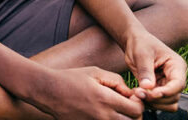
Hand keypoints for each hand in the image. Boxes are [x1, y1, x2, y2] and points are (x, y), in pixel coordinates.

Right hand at [28, 66, 143, 118]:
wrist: (49, 91)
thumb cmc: (71, 79)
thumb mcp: (95, 72)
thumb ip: (117, 81)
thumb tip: (130, 92)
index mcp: (106, 99)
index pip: (137, 110)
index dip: (138, 104)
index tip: (132, 97)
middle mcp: (102, 116)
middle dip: (135, 114)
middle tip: (127, 106)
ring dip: (123, 119)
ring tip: (116, 110)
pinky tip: (105, 114)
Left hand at [122, 30, 187, 111]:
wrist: (134, 42)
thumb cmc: (140, 44)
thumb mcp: (141, 54)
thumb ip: (145, 70)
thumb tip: (148, 87)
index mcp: (176, 65)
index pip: (178, 83)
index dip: (167, 91)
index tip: (152, 93)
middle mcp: (175, 77)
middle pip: (174, 96)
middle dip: (157, 99)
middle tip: (138, 93)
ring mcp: (168, 84)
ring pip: (168, 103)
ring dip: (153, 103)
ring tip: (137, 93)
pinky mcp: (159, 89)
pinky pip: (159, 102)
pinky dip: (149, 102)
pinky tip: (138, 94)